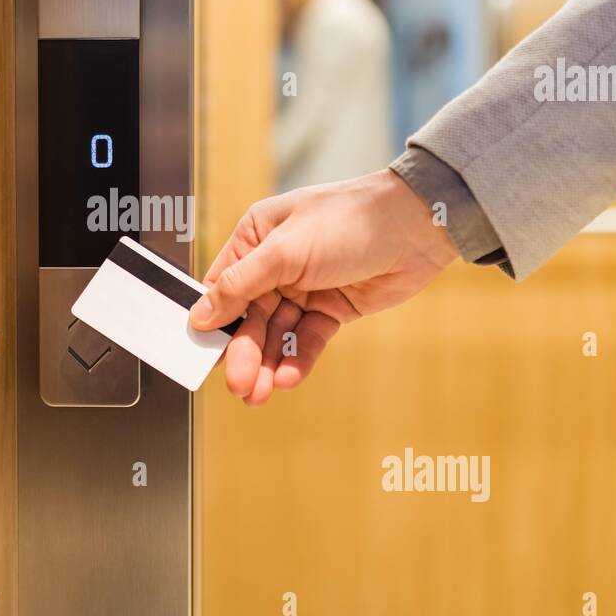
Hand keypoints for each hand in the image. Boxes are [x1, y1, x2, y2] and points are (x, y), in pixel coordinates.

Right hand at [189, 169, 457, 404]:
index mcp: (255, 239)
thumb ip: (239, 285)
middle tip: (239, 386)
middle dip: (244, 353)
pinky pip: (307, 339)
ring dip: (268, 364)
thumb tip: (200, 314)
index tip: (201, 356)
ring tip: (260, 394)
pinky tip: (288, 379)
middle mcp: (275, 265)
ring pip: (277, 335)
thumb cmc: (346, 220)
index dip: (212, 322)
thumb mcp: (283, 251)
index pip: (222, 287)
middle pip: (249, 318)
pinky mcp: (332, 309)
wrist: (415, 228)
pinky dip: (298, 359)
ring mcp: (304, 288)